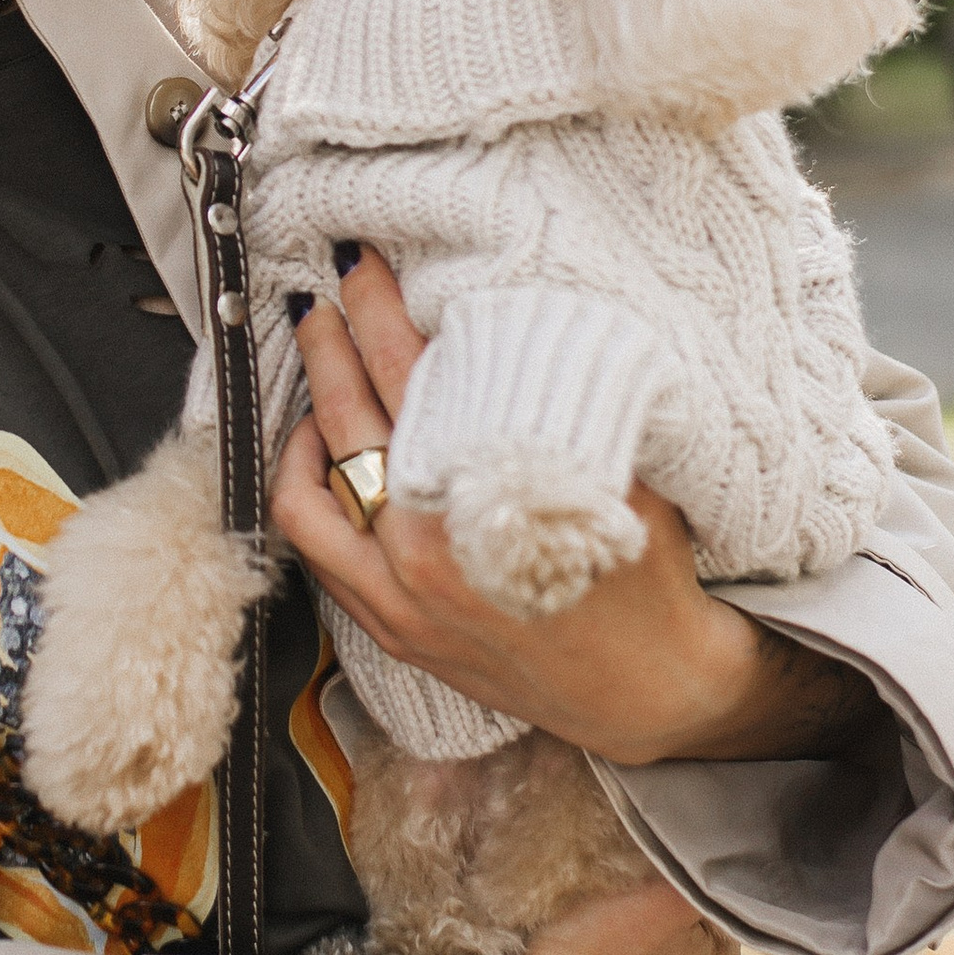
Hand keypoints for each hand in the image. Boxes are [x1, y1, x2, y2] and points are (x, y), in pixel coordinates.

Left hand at [270, 248, 883, 769]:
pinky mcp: (392, 631)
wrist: (650, 687)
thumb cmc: (644, 576)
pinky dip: (308, 494)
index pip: (408, 379)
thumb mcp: (615, 473)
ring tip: (315, 376)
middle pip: (349, 422)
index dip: (378, 312)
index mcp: (483, 500)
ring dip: (303, 423)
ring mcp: (400, 600)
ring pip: (310, 493)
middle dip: (329, 347)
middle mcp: (426, 552)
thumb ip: (549, 410)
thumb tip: (499, 327)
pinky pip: (318, 554)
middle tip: (323, 299)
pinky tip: (323, 458)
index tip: (361, 267)